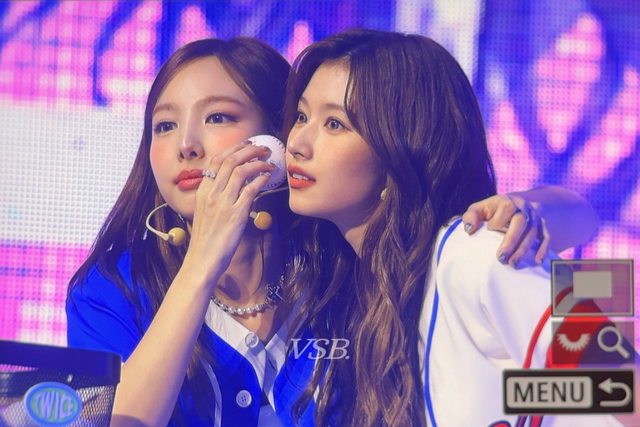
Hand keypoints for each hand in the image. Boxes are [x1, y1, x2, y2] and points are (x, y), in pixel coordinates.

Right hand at [182, 142, 274, 285]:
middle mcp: (211, 194)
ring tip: (269, 161)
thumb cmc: (205, 241)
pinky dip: (261, 180)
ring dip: (258, 162)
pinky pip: (251, 190)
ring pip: (241, 171)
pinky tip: (268, 177)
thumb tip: (231, 188)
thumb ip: (214, 198)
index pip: (217, 161)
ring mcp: (223, 203)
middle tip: (262, 148)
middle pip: (230, 161)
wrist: (202, 260)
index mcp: (202, 192)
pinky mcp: (236, 215)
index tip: (246, 144)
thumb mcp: (204, 213)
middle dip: (249, 150)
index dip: (233, 149)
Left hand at [462, 193, 549, 266]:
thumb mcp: (480, 208)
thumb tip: (469, 229)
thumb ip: (471, 216)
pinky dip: (543, 249)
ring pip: (532, 233)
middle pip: (521, 222)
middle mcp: (524, 209)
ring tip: (513, 264)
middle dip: (511, 241)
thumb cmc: (493, 211)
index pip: (507, 208)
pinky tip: (537, 261)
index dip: (499, 220)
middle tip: (501, 258)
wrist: (519, 204)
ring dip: (523, 249)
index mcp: (507, 201)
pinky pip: (546, 238)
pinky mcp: (543, 228)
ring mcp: (535, 218)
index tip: (489, 230)